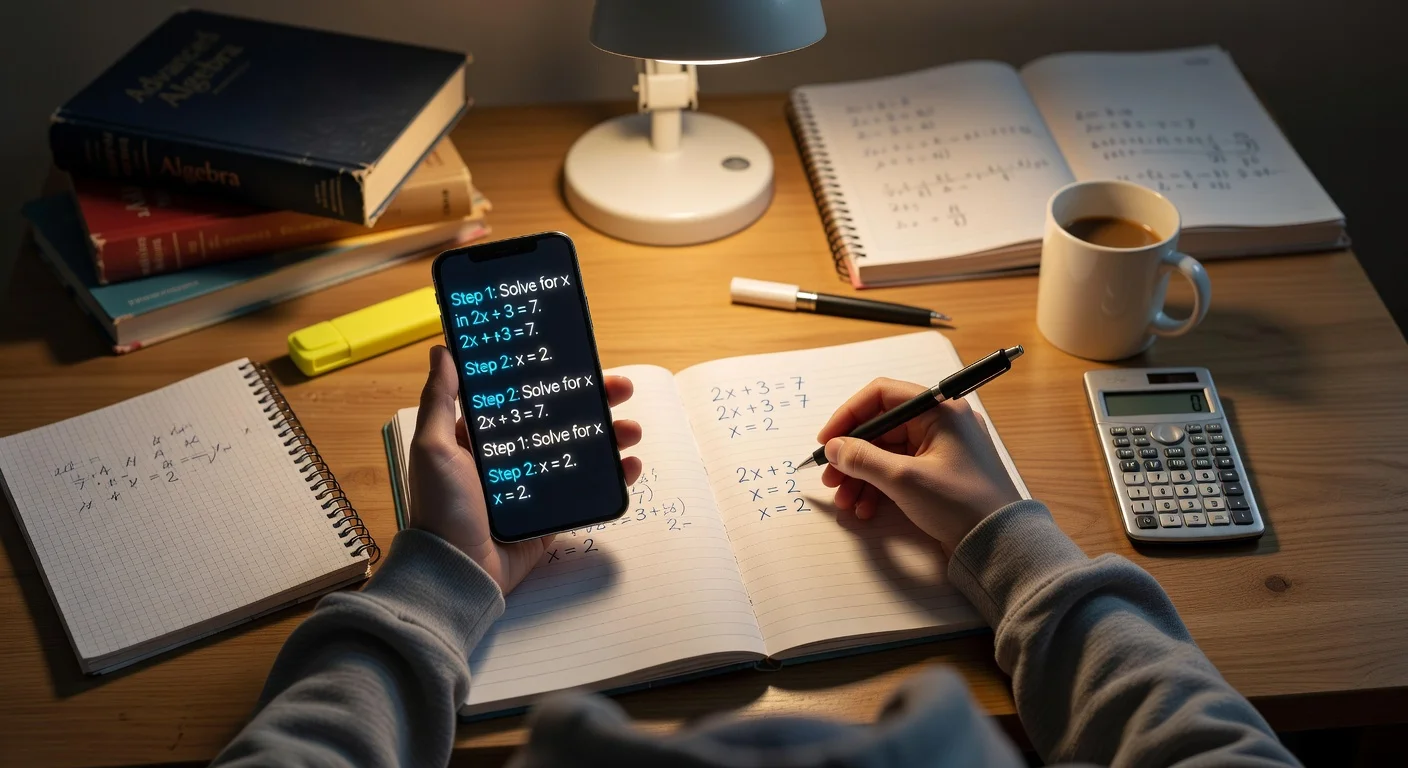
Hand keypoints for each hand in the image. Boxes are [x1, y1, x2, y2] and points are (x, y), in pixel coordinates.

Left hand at [409, 345, 641, 593]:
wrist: (456, 571)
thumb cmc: (441, 507)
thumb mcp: (433, 447)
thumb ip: (440, 400)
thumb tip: (444, 350)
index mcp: (482, 437)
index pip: (525, 398)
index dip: (553, 378)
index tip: (579, 360)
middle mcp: (511, 458)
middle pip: (561, 421)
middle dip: (594, 402)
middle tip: (621, 389)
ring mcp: (534, 487)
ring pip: (580, 453)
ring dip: (610, 438)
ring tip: (631, 430)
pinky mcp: (550, 515)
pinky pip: (587, 492)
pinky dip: (612, 479)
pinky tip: (629, 467)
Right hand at [818, 377, 1020, 552]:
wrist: (999, 543)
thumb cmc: (961, 504)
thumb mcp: (904, 479)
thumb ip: (863, 459)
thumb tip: (834, 447)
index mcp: (939, 411)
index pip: (881, 396)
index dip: (848, 416)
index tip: (827, 442)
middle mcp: (941, 423)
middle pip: (881, 428)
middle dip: (852, 455)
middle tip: (831, 479)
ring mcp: (941, 448)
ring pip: (886, 452)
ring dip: (861, 475)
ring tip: (845, 501)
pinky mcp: (939, 472)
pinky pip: (899, 470)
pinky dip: (879, 486)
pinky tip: (866, 508)